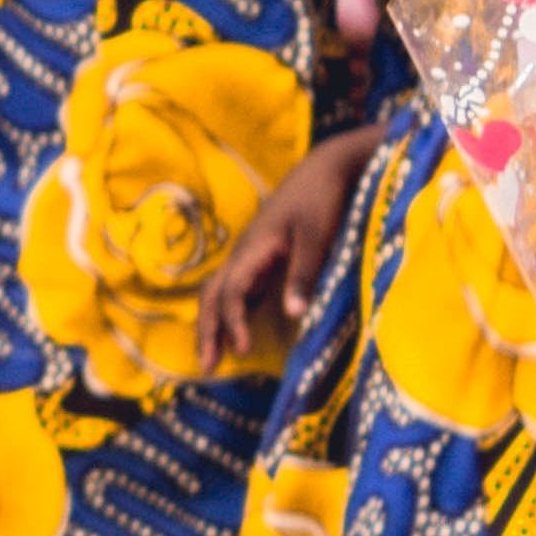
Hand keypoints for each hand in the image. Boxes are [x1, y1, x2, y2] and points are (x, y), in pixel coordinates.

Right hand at [196, 130, 375, 372]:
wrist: (327, 168)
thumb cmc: (323, 199)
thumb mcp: (318, 236)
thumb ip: (304, 274)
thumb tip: (293, 315)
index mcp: (254, 247)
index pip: (231, 290)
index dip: (232, 321)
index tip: (242, 350)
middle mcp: (245, 252)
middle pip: (213, 294)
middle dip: (207, 329)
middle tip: (207, 367)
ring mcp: (252, 253)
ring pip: (220, 291)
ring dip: (213, 323)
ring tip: (213, 356)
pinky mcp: (263, 255)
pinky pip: (235, 288)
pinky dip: (229, 312)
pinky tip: (237, 331)